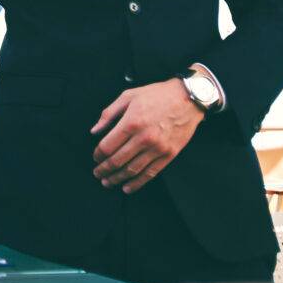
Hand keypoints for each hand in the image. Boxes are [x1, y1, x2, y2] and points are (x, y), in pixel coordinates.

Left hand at [90, 78, 203, 192]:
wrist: (188, 99)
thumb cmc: (157, 95)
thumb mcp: (129, 96)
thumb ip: (108, 113)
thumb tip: (94, 131)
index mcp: (131, 122)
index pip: (107, 146)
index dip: (98, 155)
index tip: (96, 158)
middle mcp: (143, 138)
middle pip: (117, 161)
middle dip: (104, 170)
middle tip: (97, 174)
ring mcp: (157, 148)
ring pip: (132, 170)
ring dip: (117, 179)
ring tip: (108, 182)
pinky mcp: (169, 154)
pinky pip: (150, 173)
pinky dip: (137, 183)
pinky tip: (127, 187)